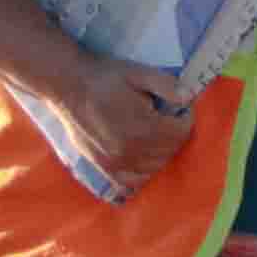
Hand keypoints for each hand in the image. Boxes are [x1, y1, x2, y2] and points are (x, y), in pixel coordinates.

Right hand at [53, 55, 195, 194]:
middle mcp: (130, 150)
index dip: (185, 118)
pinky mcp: (103, 167)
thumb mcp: (138, 73)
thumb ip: (166, 85)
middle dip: (175, 134)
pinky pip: (130, 182)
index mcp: (142, 126)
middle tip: (168, 119)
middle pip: (169, 150)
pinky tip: (142, 159)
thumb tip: (189, 97)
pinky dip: (141, 174)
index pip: (180, 133)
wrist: (68, 85)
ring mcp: (115, 162)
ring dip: (162, 152)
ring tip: (156, 135)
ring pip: (154, 167)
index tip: (180, 108)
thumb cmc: (104, 77)